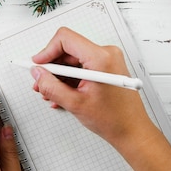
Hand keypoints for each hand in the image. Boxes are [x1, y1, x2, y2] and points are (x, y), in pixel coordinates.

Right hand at [31, 27, 157, 148]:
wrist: (132, 131)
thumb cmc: (114, 119)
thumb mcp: (75, 103)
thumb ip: (51, 86)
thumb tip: (37, 74)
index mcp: (100, 58)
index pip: (65, 39)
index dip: (47, 51)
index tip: (38, 65)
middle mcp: (106, 53)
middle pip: (68, 49)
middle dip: (52, 67)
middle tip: (40, 83)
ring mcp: (108, 60)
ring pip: (74, 60)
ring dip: (59, 76)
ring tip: (50, 93)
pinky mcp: (107, 67)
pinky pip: (82, 66)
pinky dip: (70, 79)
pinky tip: (62, 94)